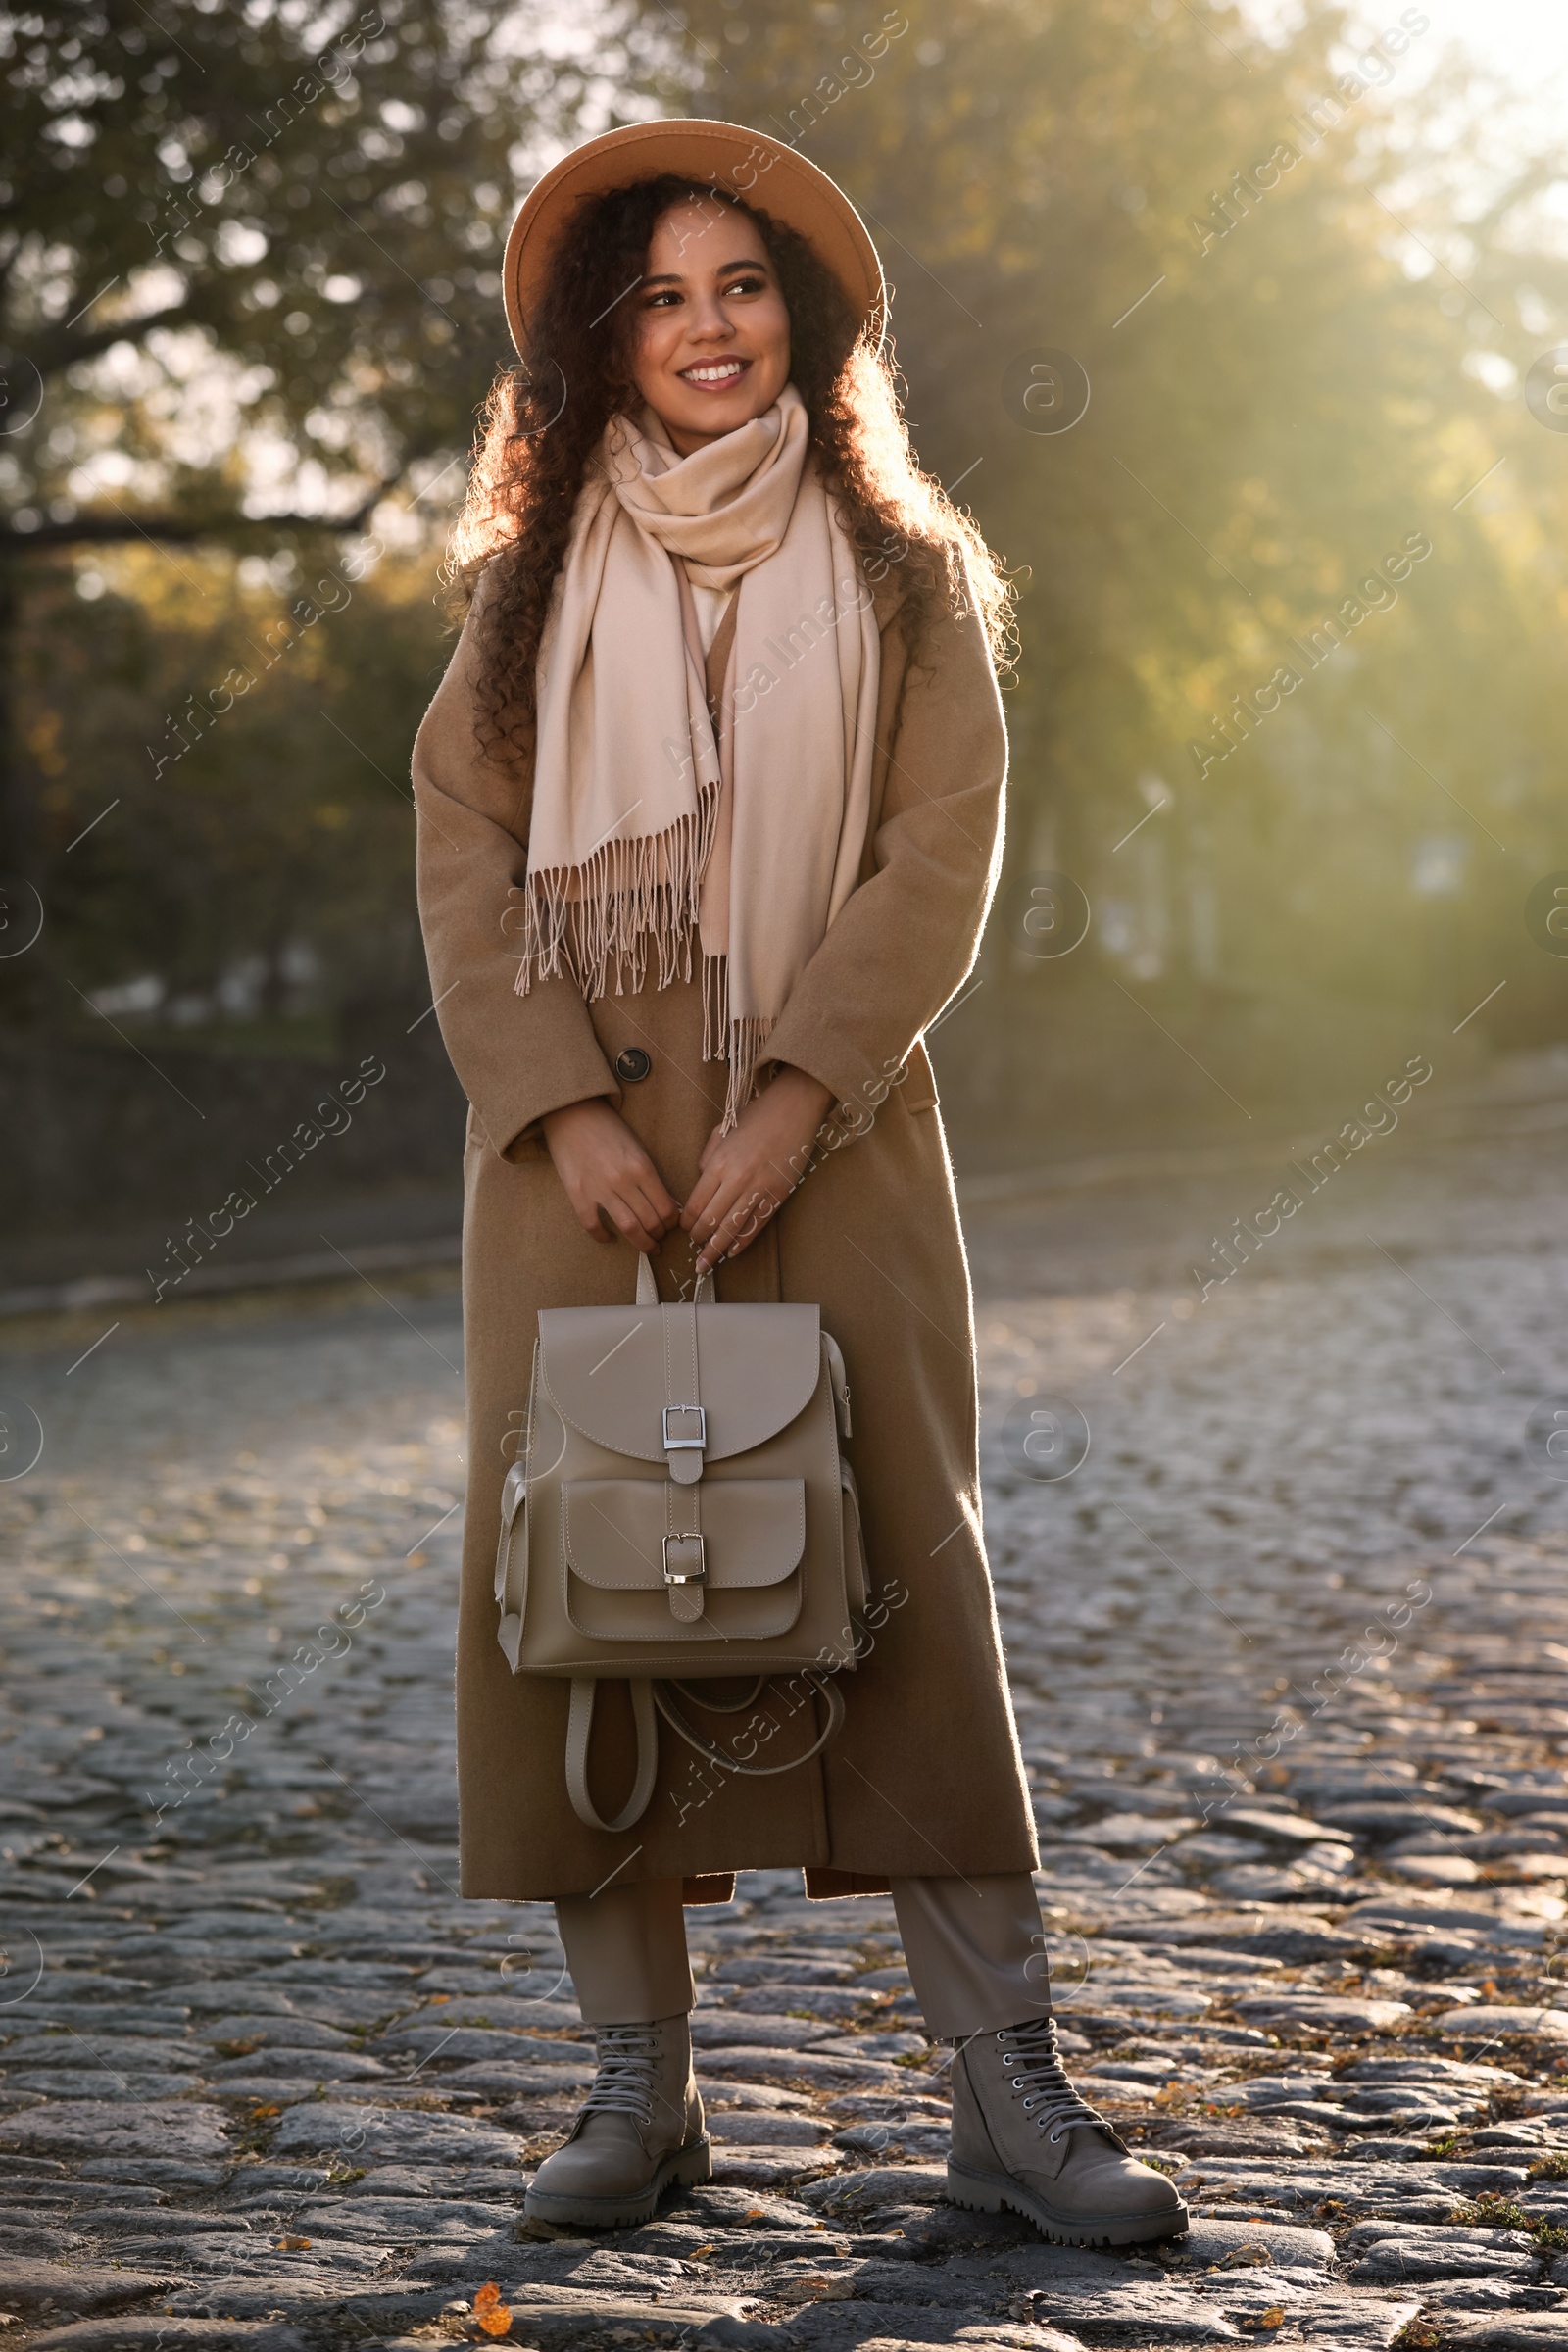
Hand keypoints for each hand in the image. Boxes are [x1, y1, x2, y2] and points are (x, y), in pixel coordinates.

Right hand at [541, 1098, 679, 1254]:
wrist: (571, 1113)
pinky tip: (610, 1237)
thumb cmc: (607, 1128)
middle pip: (650, 1221)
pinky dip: (603, 1236)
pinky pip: (592, 1225)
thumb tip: (665, 1202)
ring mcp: (599, 1189)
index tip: (672, 1226)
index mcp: (642, 1167)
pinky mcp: (577, 1194)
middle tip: (660, 1239)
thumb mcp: (637, 1147)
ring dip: (641, 1243)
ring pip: (628, 1228)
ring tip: (646, 1246)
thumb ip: (649, 1175)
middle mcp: (624, 1181)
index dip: (672, 1223)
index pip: (666, 1207)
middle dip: (659, 1235)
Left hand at [682, 1065, 833, 1272]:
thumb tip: (701, 1182)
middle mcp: (737, 1179)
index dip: (687, 1222)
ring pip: (732, 1228)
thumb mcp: (721, 1132)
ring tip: (707, 1264)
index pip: (696, 1204)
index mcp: (719, 1163)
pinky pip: (757, 1224)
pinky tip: (733, 1251)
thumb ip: (708, 1159)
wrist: (793, 1108)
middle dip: (699, 1240)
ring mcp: (760, 1189)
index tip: (684, 1230)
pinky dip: (743, 1241)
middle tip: (694, 1253)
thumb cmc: (756, 1117)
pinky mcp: (778, 1194)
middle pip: (711, 1221)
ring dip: (717, 1249)